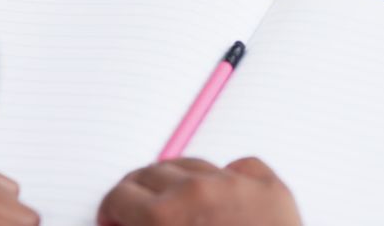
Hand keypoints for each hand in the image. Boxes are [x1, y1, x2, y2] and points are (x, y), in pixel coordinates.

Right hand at [98, 157, 300, 225]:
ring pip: (193, 165)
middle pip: (152, 173)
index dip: (113, 211)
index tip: (115, 219)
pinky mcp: (270, 186)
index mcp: (163, 217)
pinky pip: (240, 166)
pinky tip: (226, 197)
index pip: (120, 195)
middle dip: (141, 194)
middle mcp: (197, 191)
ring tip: (181, 205)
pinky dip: (230, 178)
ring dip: (180, 182)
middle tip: (142, 212)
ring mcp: (237, 184)